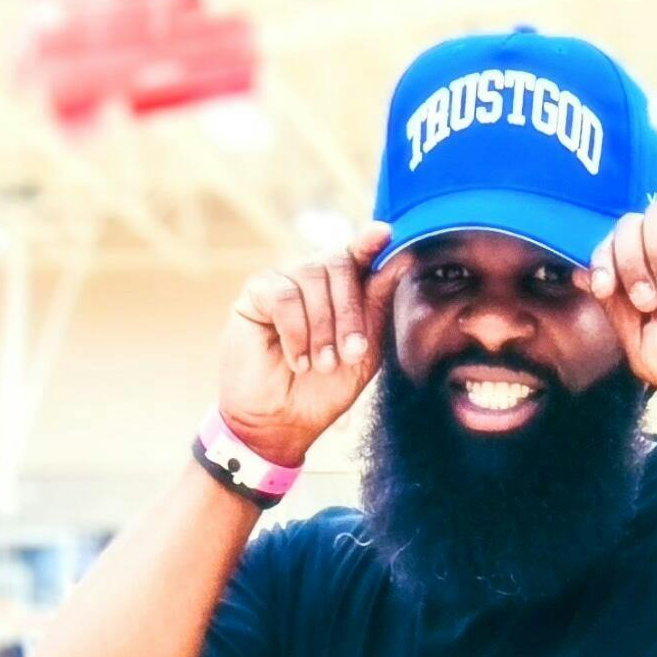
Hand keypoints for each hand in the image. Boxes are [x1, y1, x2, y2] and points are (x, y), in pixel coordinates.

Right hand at [219, 220, 397, 468]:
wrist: (281, 423)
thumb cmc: (323, 391)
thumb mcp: (364, 352)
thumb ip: (377, 305)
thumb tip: (400, 258)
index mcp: (340, 291)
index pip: (357, 256)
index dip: (369, 243)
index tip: (384, 234)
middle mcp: (312, 279)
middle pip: (339, 264)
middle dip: (350, 312)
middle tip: (351, 353)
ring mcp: (283, 282)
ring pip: (312, 278)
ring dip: (323, 328)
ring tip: (320, 364)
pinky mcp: (256, 294)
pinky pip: (283, 295)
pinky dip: (296, 331)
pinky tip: (296, 360)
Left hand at [587, 192, 656, 425]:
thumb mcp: (641, 344)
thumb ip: (613, 306)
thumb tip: (581, 272)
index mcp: (644, 285)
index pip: (608, 251)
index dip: (600, 261)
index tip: (603, 286)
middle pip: (625, 228)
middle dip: (629, 263)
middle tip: (654, 298)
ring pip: (653, 213)